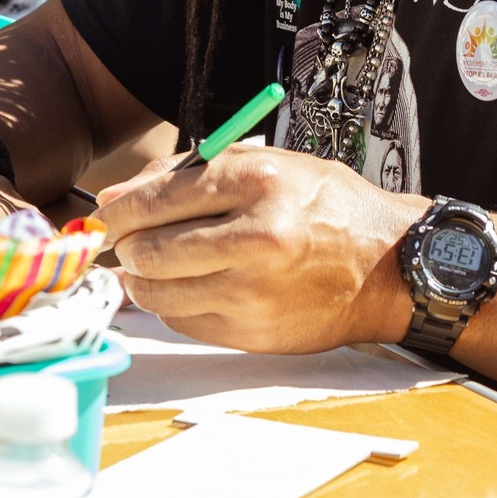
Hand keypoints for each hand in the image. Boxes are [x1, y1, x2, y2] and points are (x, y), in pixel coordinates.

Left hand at [97, 146, 428, 352]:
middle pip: (149, 249)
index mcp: (259, 181)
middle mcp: (257, 236)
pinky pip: (183, 322)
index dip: (120, 207)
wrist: (388, 267)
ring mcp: (254, 291)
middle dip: (125, 245)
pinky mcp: (254, 333)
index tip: (108, 211)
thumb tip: (122, 198)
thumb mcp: (271, 164)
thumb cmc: (327, 208)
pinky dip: (174, 306)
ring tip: (154, 265)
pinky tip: (192, 287)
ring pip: (158, 293)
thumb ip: (196, 173)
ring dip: (142, 281)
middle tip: (126, 240)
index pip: (159, 198)